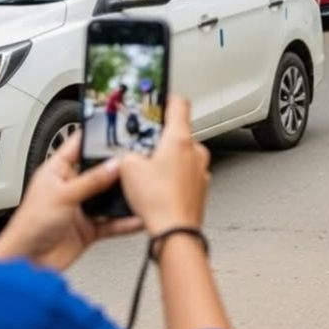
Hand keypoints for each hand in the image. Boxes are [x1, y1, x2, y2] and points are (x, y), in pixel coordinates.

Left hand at [0, 134, 142, 271]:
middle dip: (117, 167)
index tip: (115, 128)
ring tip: (141, 189)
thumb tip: (114, 166)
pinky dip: (125, 221)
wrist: (26, 263)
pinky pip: (113, 221)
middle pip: (100, 171)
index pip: (78, 145)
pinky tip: (137, 217)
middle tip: (137, 160)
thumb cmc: (28, 226)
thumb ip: (91, 181)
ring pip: (109, 197)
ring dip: (124, 195)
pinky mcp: (90, 228)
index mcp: (58, 171)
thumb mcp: (62, 196)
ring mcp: (82, 208)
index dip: (95, 135)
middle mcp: (71, 187)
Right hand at [120, 96, 210, 234]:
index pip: (179, 103)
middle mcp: (195, 151)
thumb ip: (127, 154)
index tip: (160, 96)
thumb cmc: (159, 202)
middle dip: (160, 140)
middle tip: (143, 150)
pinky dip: (174, 178)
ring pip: (182, 156)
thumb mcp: (128, 169)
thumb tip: (127, 155)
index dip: (167, 97)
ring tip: (149, 177)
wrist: (175, 232)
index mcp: (180, 139)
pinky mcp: (201, 188)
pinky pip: (186, 175)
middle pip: (178, 133)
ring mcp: (201, 170)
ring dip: (167, 161)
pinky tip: (159, 190)